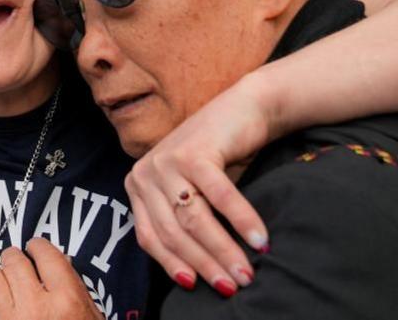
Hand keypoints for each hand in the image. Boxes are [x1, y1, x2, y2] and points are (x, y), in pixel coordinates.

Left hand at [0, 239, 100, 319]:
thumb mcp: (90, 318)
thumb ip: (75, 291)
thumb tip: (57, 264)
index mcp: (66, 300)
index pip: (46, 254)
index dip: (38, 246)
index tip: (35, 247)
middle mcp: (36, 306)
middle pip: (14, 261)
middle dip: (13, 258)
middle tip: (16, 261)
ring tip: (2, 283)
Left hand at [124, 73, 270, 295]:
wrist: (244, 108)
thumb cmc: (220, 158)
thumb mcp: (191, 190)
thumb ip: (182, 222)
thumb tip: (194, 275)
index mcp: (138, 185)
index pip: (150, 237)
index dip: (173, 266)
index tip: (197, 288)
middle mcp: (145, 172)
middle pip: (173, 232)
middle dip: (205, 264)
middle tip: (232, 286)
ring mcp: (166, 160)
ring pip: (194, 219)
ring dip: (224, 250)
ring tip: (246, 272)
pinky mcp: (195, 152)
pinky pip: (219, 197)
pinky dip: (241, 221)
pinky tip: (259, 239)